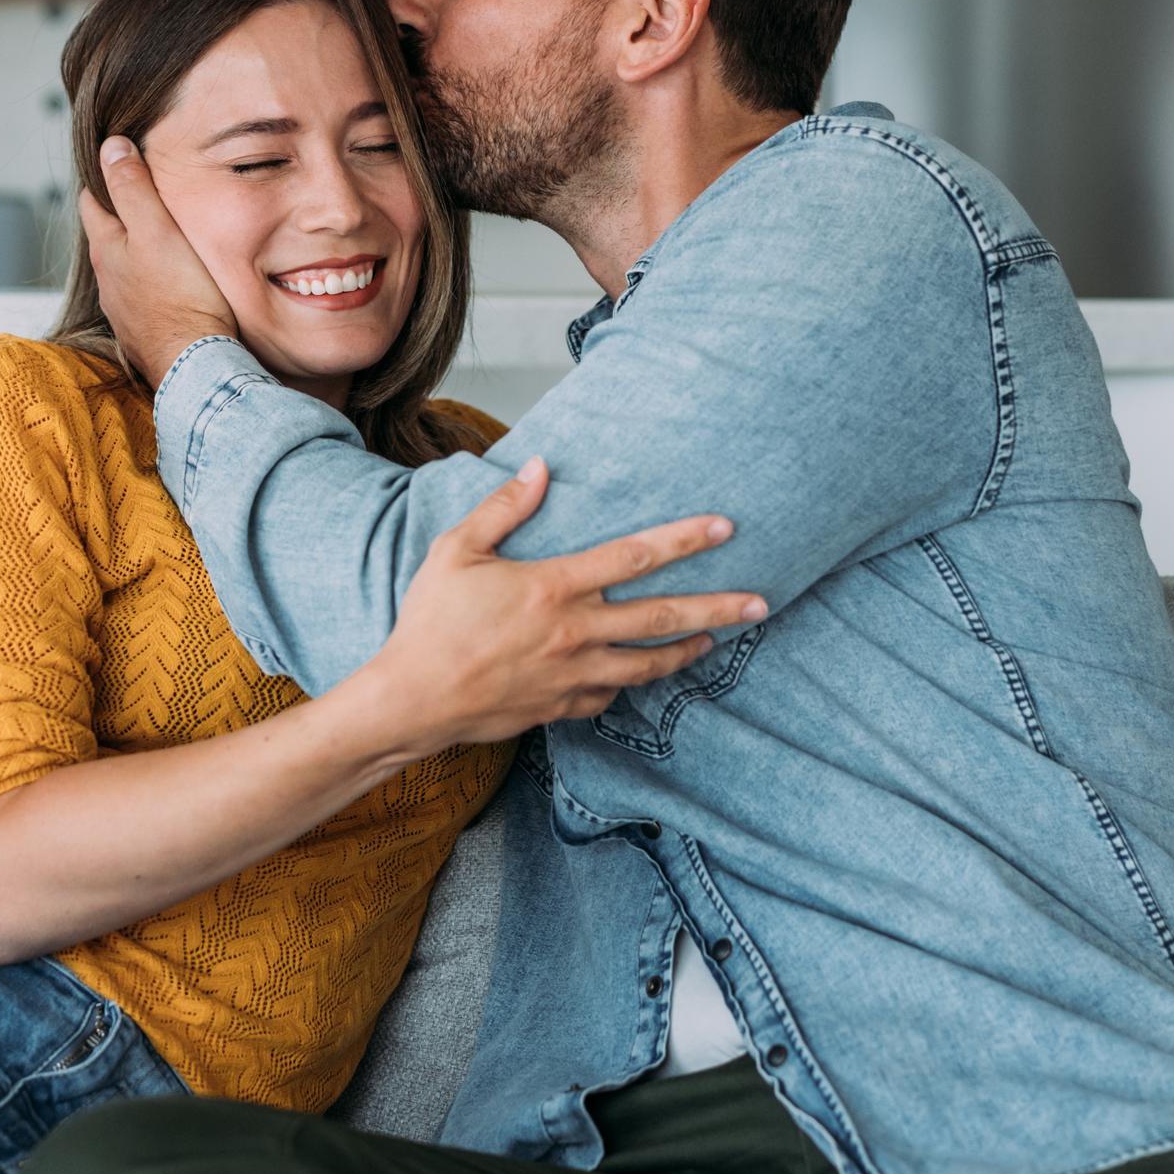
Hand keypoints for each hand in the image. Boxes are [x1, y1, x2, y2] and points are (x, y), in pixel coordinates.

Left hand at [78, 135, 237, 382]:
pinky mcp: (143, 329)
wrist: (197, 365)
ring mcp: (123, 307)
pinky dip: (151, 279)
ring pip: (124, 266)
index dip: (103, 177)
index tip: (119, 161)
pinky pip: (142, 293)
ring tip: (160, 235)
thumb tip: (110, 147)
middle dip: (121, 212)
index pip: (92, 200)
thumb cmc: (182, 297)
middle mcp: (107, 279)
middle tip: (145, 192)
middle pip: (107, 234)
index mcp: (106, 248)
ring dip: (136, 249)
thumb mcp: (157, 230)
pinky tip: (170, 281)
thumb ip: (133, 188)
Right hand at [355, 456, 765, 753]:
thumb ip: (504, 507)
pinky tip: (639, 672)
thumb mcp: (457, 550)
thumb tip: (540, 466)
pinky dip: (628, 682)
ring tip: (716, 639)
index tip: (724, 528)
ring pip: (649, 664)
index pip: (635, 556)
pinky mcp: (562, 707)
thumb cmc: (430, 622)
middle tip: (761, 602)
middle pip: (662, 617)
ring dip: (688, 649)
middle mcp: (575, 632)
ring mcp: (574, 675)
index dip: (684, 539)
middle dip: (718, 608)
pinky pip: (609, 695)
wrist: (412, 701)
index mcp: (554, 587)